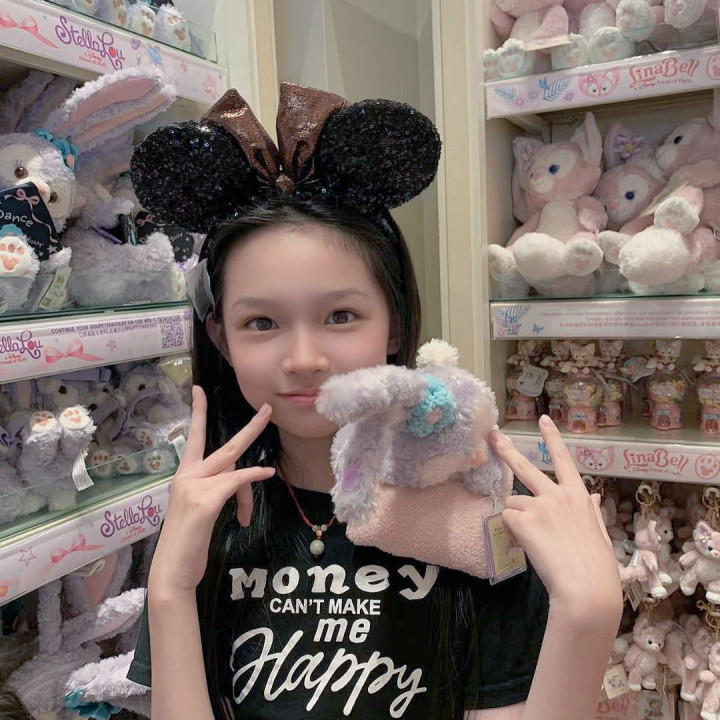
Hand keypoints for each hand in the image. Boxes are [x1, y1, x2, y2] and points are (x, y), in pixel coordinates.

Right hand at [148, 386, 274, 595]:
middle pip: (225, 445)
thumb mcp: (201, 510)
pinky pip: (237, 480)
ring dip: (253, 479)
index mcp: (184, 476)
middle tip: (268, 409)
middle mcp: (187, 475)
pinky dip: (254, 476)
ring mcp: (194, 486)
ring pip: (235, 466)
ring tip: (263, 487)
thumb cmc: (186, 544)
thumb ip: (216, 489)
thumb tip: (238, 482)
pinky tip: (268, 473)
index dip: (197, 412)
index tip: (199, 390)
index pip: (192, 437)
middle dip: (250, 427)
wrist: (171, 571)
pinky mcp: (204, 500)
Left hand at [489, 415, 621, 615]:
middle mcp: (558, 495)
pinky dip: (511, 533)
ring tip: (533, 542)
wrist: (585, 588)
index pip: (565, 460)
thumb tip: (593, 496)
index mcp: (579, 497)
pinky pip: (507, 520)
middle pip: (525, 467)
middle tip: (492, 435)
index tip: (543, 419)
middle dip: (506, 450)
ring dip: (516, 519)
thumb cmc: (597, 568)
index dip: (552, 438)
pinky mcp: (523, 520)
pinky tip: (526, 547)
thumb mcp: (599, 534)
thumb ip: (591, 512)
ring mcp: (539, 505)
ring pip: (514, 503)